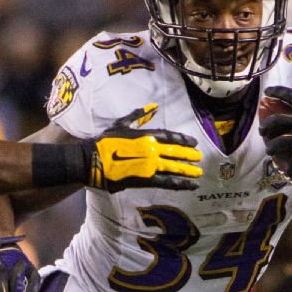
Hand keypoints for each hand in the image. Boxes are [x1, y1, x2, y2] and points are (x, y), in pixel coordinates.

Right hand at [86, 104, 201, 192]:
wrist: (92, 160)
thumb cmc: (104, 142)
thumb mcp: (121, 123)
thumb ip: (138, 116)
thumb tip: (153, 106)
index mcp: (145, 135)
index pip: (170, 136)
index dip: (183, 140)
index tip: (194, 143)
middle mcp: (151, 149)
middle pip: (175, 152)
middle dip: (189, 155)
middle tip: (199, 158)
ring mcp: (149, 164)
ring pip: (174, 167)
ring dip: (188, 170)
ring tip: (198, 172)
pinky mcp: (146, 179)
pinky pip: (167, 182)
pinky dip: (181, 183)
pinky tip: (191, 185)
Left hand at [260, 81, 291, 173]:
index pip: (287, 95)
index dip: (276, 92)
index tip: (266, 92)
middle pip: (275, 121)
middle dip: (266, 126)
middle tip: (262, 131)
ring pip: (278, 143)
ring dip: (272, 148)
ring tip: (269, 151)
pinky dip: (291, 168)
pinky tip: (288, 172)